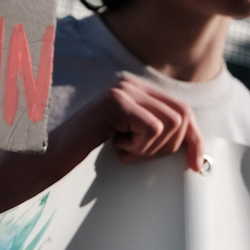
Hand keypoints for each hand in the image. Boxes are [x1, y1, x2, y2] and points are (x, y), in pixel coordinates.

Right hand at [55, 74, 201, 169]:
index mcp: (138, 90)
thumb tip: (197, 152)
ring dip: (149, 149)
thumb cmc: (90, 155)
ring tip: (123, 150)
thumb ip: (159, 137)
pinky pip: (152, 129)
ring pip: (170, 124)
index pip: (183, 111)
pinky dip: (137, 147)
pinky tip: (114, 145)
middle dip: (168, 147)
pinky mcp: (116, 101)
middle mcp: (132, 84)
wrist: (51, 158)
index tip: (195, 166)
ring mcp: (122, 90)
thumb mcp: (133, 143)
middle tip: (137, 156)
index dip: (194, 140)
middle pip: (182, 116)